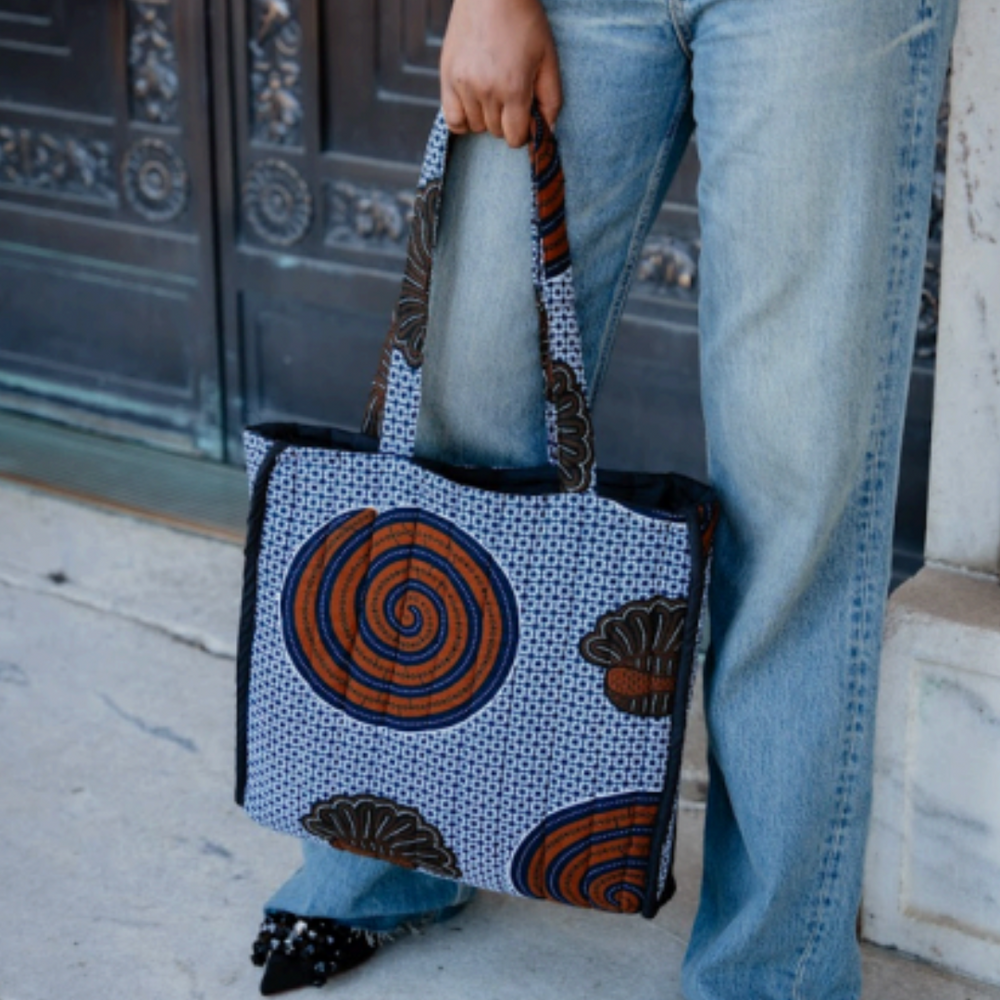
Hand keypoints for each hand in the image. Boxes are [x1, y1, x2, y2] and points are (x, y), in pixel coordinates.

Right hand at [440, 0, 561, 147]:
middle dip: (506, 121)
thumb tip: (548, 130)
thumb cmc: (524, 21)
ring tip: (492, 93)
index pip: (515, 137)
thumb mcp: (548, 58)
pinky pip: (452, 120)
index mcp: (514, 89)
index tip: (525, 116)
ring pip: (476, 126)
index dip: (523, 131)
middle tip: (510, 96)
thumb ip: (551, 99)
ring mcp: (463, 85)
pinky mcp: (447, 77)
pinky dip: (463, 119)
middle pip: (496, 132)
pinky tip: (473, 105)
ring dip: (486, 118)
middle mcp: (486, 91)